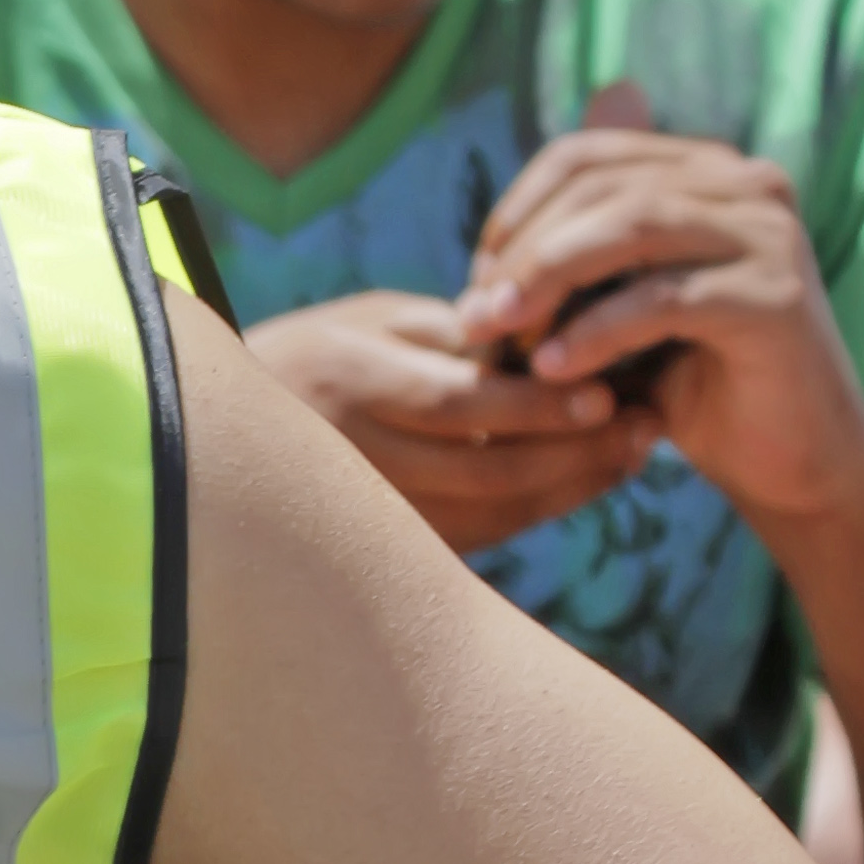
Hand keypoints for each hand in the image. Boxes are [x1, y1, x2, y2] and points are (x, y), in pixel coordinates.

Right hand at [243, 287, 663, 558]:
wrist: (218, 431)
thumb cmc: (312, 355)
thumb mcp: (366, 319)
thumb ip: (448, 332)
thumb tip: (542, 342)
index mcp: (346, 376)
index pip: (459, 403)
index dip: (538, 407)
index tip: (609, 395)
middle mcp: (349, 451)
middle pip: (485, 469)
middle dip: (574, 453)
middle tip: (644, 428)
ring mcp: (362, 509)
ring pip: (487, 514)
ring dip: (569, 488)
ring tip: (630, 453)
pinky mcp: (381, 544)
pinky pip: (476, 538)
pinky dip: (537, 512)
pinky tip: (583, 482)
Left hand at [459, 83, 863, 540]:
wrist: (790, 461)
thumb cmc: (691, 381)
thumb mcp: (621, 302)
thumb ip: (576, 248)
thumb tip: (493, 228)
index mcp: (707, 171)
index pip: (586, 156)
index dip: (517, 212)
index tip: (476, 280)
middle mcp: (747, 184)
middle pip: (601, 186)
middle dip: (523, 251)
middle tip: (474, 316)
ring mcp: (769, 234)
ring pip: (630, 226)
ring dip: (548, 280)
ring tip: (498, 336)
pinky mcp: (776, 298)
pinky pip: (663, 298)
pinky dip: (596, 332)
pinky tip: (553, 371)